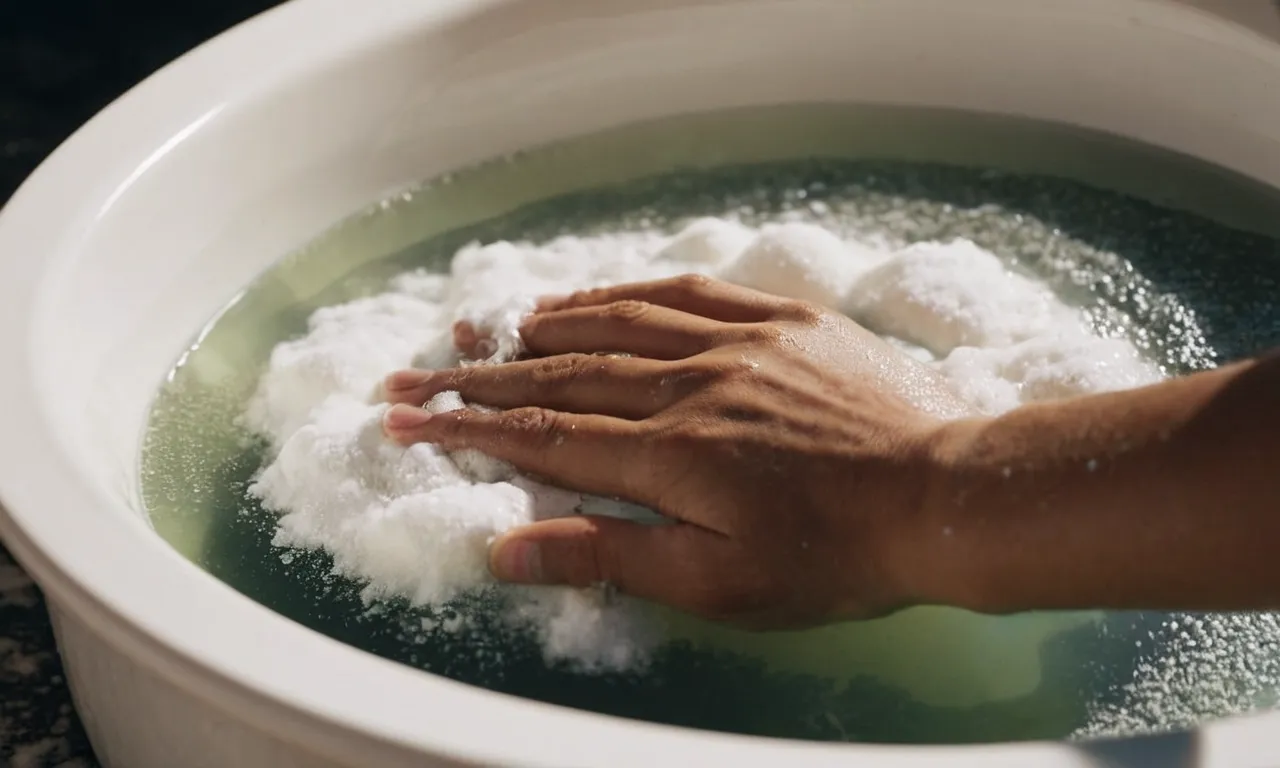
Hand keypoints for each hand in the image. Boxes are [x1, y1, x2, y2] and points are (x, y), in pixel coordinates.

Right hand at [381, 275, 970, 628]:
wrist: (943, 497)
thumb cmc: (832, 558)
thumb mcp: (719, 586)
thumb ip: (611, 558)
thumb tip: (506, 552)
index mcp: (669, 456)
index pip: (545, 436)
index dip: (468, 429)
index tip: (407, 419)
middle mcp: (689, 385)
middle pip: (564, 374)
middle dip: (481, 378)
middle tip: (416, 372)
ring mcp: (737, 343)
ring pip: (615, 322)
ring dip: (543, 327)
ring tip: (487, 332)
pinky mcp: (782, 319)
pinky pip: (686, 293)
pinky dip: (626, 293)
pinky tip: (593, 295)